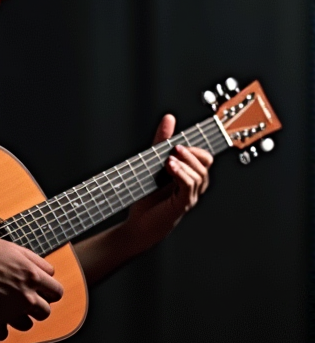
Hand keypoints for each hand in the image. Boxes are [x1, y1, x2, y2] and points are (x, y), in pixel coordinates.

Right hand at [0, 236, 63, 340]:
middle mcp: (24, 296)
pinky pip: (3, 334)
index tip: (42, 292)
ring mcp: (9, 312)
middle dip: (37, 306)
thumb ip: (34, 261)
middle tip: (24, 299)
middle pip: (45, 312)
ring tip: (7, 307)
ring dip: (19, 318)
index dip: (49, 291)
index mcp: (32, 276)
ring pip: (27, 325)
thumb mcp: (13, 248)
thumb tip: (47, 271)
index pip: (57, 292)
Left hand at [125, 113, 212, 251]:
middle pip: (206, 163)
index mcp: (191, 176)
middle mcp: (194, 186)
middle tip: (176, 147)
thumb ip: (161, 141)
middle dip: (193, 152)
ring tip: (169, 158)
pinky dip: (181, 174)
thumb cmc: (147, 197)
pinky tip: (170, 167)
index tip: (181, 140)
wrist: (137, 224)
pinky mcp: (182, 205)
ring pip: (200, 174)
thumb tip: (169, 117)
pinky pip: (189, 186)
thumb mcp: (153, 163)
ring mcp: (190, 197)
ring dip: (185, 162)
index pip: (204, 156)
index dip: (197, 146)